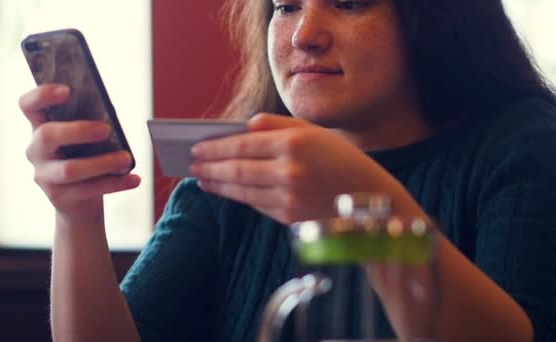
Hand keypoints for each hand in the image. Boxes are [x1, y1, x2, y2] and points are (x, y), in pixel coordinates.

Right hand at [19, 84, 139, 223]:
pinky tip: (133, 179)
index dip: (42, 94)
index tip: (67, 90)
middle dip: (78, 130)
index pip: (28, 105)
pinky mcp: (59, 197)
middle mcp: (36, 150)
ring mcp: (44, 176)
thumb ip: (92, 122)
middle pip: (48, 135)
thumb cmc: (85, 157)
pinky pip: (88, 190)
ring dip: (102, 163)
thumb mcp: (85, 138)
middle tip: (106, 129)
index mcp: (40, 127)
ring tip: (126, 159)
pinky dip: (115, 183)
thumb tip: (109, 113)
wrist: (80, 201)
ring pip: (70, 169)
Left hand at [189, 113, 396, 223]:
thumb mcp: (316, 133)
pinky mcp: (290, 218)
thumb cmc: (343, 161)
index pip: (243, 144)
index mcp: (295, 143)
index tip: (197, 147)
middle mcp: (290, 171)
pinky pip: (256, 204)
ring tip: (202, 178)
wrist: (373, 202)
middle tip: (192, 164)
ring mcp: (289, 198)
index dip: (216, 147)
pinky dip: (238, 197)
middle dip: (210, 166)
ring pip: (242, 190)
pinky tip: (226, 191)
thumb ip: (278, 125)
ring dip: (218, 184)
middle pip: (236, 168)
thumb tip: (244, 127)